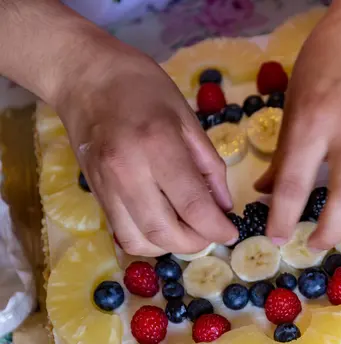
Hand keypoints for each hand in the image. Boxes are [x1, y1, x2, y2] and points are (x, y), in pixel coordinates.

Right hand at [55, 38, 237, 255]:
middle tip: (213, 234)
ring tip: (190, 232)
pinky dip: (148, 241)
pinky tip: (164, 227)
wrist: (85, 77)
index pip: (192, 205)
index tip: (232, 233)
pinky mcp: (94, 193)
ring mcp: (105, 186)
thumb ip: (209, 165)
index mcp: (158, 145)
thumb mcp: (187, 118)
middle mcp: (127, 172)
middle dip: (196, 244)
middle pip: (164, 232)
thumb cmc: (144, 88)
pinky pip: (122, 233)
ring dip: (171, 247)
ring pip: (140, 241)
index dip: (217, 228)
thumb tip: (225, 206)